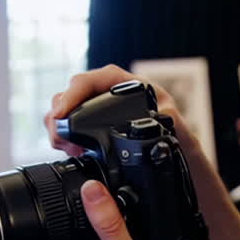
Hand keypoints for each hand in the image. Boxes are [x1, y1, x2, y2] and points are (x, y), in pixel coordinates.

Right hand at [45, 65, 192, 157]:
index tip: (63, 110)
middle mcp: (115, 95)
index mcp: (136, 88)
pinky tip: (69, 149)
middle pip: (78, 89)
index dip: (78, 89)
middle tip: (59, 134)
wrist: (178, 162)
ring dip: (60, 124)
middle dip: (62, 110)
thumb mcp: (181, 131)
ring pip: (70, 107)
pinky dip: (64, 136)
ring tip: (64, 144)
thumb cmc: (179, 142)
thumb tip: (162, 112)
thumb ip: (171, 120)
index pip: (102, 77)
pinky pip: (72, 125)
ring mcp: (103, 110)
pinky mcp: (95, 127)